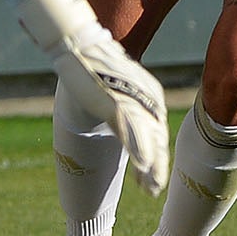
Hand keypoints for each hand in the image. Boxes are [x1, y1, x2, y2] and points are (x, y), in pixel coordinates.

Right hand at [4, 0, 168, 192]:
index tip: (154, 177)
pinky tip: (143, 170)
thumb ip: (124, 102)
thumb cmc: (95, 65)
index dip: (156, 155)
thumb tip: (121, 113)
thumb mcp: (115, 85)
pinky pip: (131, 135)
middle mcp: (148, 97)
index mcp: (150, 93)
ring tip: (151, 189)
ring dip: (151, 167)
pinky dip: (140, 153)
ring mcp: (133, 102)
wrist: (79, 45)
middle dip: (157, 166)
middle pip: (157, 138)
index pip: (157, 129)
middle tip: (154, 189)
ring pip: (148, 141)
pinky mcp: (116, 104)